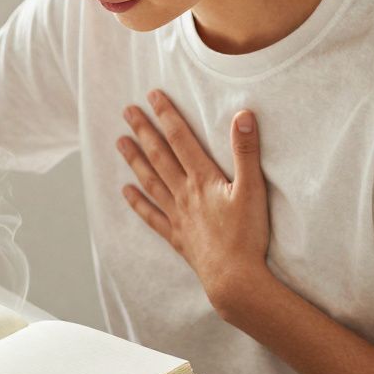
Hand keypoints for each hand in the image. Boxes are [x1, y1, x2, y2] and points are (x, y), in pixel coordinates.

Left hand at [117, 90, 273, 318]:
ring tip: (119, 142)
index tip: (152, 96)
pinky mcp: (177, 236)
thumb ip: (246, 151)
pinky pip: (152, 216)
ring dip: (135, 160)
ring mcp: (178, 215)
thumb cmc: (247, 235)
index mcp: (203, 179)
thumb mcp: (253, 189)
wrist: (235, 278)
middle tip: (127, 111)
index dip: (166, 115)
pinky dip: (138, 202)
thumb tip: (243, 115)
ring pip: (151, 181)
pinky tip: (126, 191)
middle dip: (144, 130)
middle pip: (159, 155)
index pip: (180, 139)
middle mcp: (184, 193)